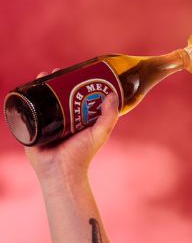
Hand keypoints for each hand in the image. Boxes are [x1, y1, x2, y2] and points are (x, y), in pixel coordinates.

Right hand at [24, 69, 119, 185]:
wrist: (60, 171)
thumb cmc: (82, 155)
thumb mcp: (100, 133)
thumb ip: (109, 116)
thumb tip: (113, 94)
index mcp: (76, 120)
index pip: (74, 97)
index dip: (73, 84)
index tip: (74, 72)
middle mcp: (61, 120)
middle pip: (56, 96)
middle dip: (54, 82)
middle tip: (55, 71)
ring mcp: (45, 123)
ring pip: (42, 101)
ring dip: (40, 87)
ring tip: (42, 76)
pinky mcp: (32, 128)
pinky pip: (27, 111)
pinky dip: (26, 99)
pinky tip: (27, 88)